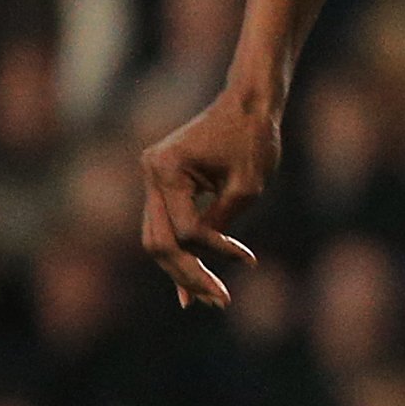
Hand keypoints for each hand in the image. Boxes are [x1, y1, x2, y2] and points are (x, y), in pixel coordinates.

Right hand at [138, 84, 280, 308]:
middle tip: (219, 301)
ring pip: (157, 238)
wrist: (248, 104)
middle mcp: (150, 173)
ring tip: (209, 301)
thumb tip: (200, 257)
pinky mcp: (162, 183)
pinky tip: (192, 285)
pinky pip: (165, 225)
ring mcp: (151, 178)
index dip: (216, 249)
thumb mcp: (247, 187)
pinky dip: (181, 251)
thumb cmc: (254, 139)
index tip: (248, 259)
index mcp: (166, 170)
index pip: (185, 229)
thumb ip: (220, 223)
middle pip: (159, 241)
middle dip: (188, 275)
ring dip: (182, 270)